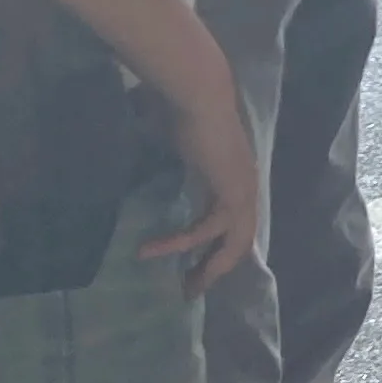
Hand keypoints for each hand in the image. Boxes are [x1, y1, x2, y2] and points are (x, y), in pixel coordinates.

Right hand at [144, 45, 261, 295]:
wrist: (197, 92)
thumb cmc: (180, 105)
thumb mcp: (174, 139)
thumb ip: (169, 153)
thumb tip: (136, 142)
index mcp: (236, 175)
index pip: (235, 221)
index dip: (218, 245)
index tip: (194, 265)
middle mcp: (245, 186)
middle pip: (240, 241)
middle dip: (217, 269)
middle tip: (191, 290)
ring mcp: (243, 190)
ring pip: (232, 244)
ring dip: (205, 267)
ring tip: (182, 287)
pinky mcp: (231, 192)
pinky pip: (207, 230)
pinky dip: (180, 243)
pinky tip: (150, 250)